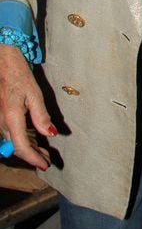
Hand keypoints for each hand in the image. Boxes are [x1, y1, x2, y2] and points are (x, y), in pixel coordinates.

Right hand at [0, 45, 56, 169]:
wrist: (1, 63)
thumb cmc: (18, 75)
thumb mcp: (34, 94)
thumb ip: (41, 116)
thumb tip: (51, 133)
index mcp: (11, 118)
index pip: (21, 147)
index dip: (33, 159)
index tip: (45, 165)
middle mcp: (2, 123)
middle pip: (17, 147)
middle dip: (32, 155)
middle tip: (47, 159)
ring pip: (13, 141)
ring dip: (28, 146)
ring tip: (43, 150)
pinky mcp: (0, 116)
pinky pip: (10, 133)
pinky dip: (22, 138)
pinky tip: (33, 137)